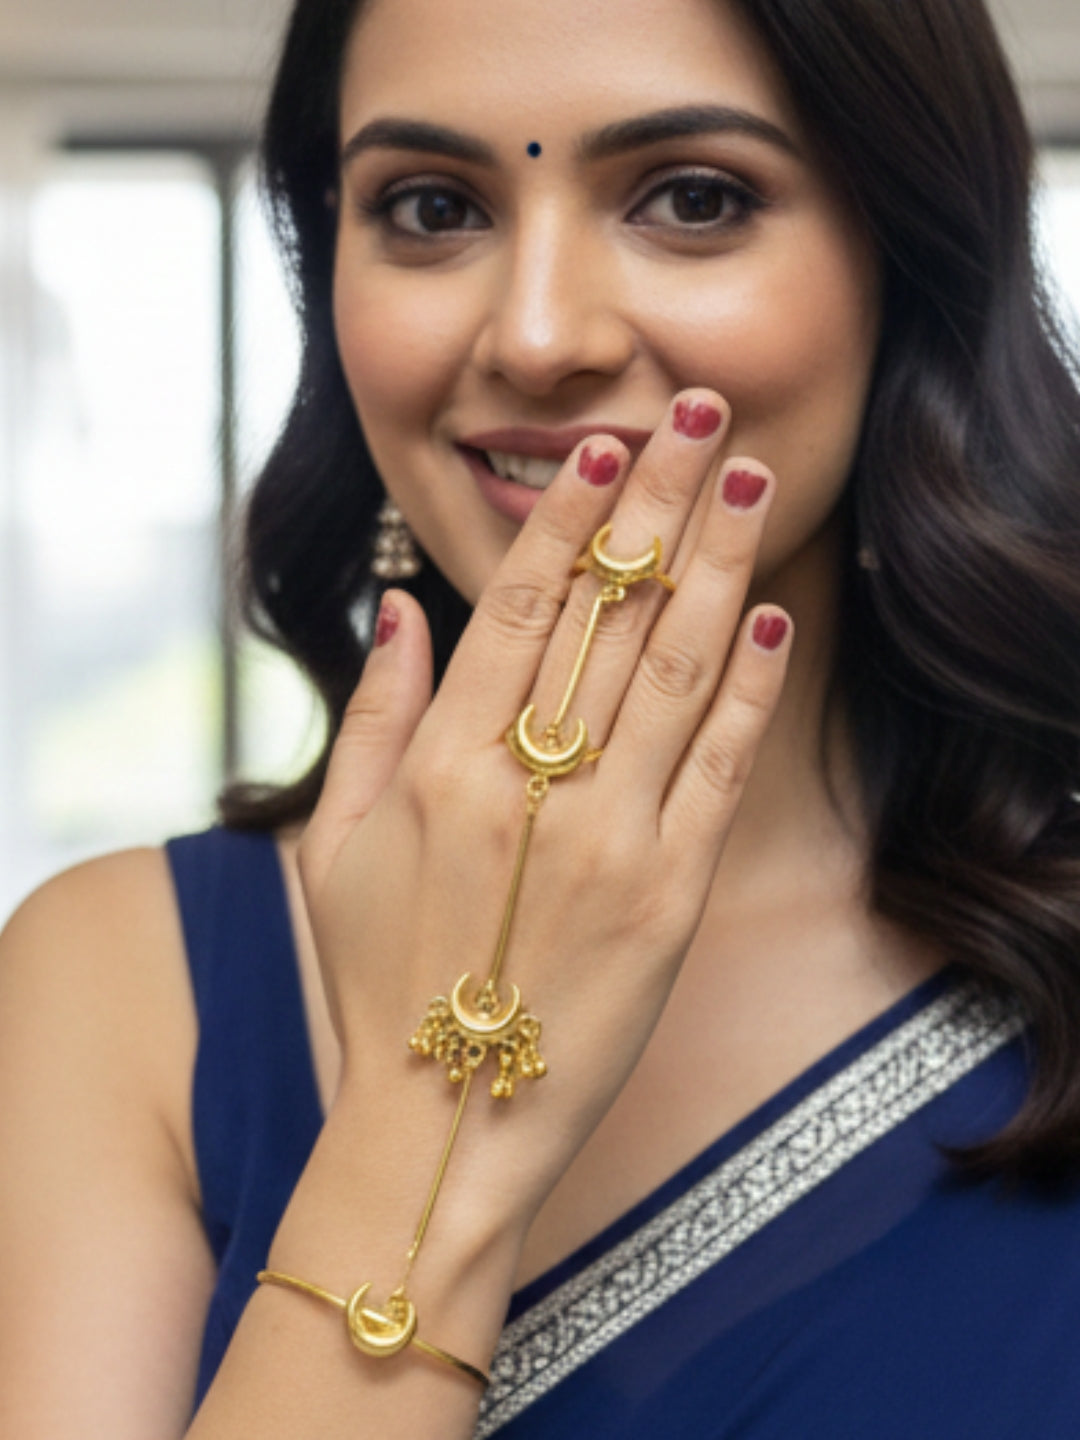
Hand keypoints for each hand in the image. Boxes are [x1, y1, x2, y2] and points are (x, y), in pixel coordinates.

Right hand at [298, 388, 790, 1237]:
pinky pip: (720, 769)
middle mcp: (527, 789)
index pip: (518, 610)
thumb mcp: (332, 845)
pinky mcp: (670, 896)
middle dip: (657, 503)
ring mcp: (609, 842)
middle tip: (697, 415)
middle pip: (608, 616)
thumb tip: (402, 606)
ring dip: (718, 566)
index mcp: (438, 768)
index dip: (567, 519)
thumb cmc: (375, 982)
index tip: (603, 447)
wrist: (441, 1123)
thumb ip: (370, 717)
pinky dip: (748, 689)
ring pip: (674, 672)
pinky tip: (769, 617)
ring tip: (747, 483)